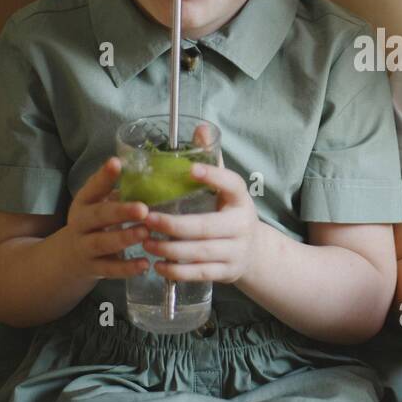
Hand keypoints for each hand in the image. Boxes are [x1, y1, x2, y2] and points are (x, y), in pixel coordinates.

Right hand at [62, 157, 151, 280]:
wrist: (66, 259)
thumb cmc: (93, 225)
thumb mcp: (98, 206)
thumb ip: (119, 193)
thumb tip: (152, 176)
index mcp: (84, 203)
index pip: (92, 187)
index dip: (103, 176)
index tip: (116, 163)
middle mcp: (80, 224)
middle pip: (98, 216)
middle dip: (120, 211)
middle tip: (143, 209)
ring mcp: (84, 247)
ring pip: (102, 243)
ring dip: (124, 238)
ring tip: (145, 233)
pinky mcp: (93, 268)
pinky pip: (110, 269)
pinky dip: (127, 268)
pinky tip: (145, 264)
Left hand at [140, 141, 262, 285]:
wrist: (255, 253)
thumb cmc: (229, 213)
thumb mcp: (226, 188)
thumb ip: (211, 160)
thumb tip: (200, 128)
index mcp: (240, 199)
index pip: (231, 184)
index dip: (214, 177)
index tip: (192, 170)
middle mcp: (241, 225)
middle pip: (206, 227)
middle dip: (174, 225)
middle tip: (147, 219)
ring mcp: (236, 251)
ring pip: (200, 252)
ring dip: (170, 248)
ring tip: (146, 242)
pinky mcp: (227, 272)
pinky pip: (199, 273)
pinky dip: (177, 271)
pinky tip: (157, 265)